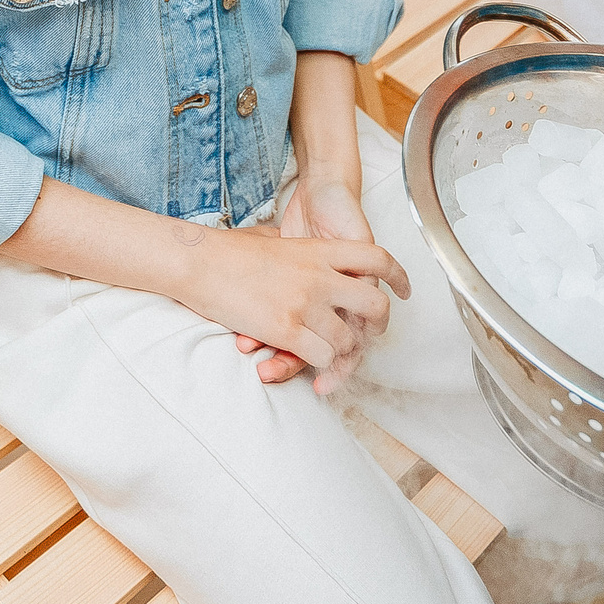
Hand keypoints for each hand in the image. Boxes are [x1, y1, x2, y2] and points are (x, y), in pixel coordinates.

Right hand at [184, 205, 405, 397]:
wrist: (199, 262)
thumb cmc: (228, 251)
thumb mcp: (272, 239)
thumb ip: (296, 249)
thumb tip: (296, 252)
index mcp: (320, 251)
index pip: (376, 258)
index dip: (398, 275)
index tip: (405, 290)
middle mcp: (320, 276)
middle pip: (375, 304)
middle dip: (378, 325)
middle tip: (369, 334)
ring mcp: (306, 303)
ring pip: (348, 340)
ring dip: (341, 351)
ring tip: (327, 353)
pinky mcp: (287, 329)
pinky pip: (323, 356)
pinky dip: (319, 364)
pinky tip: (307, 361)